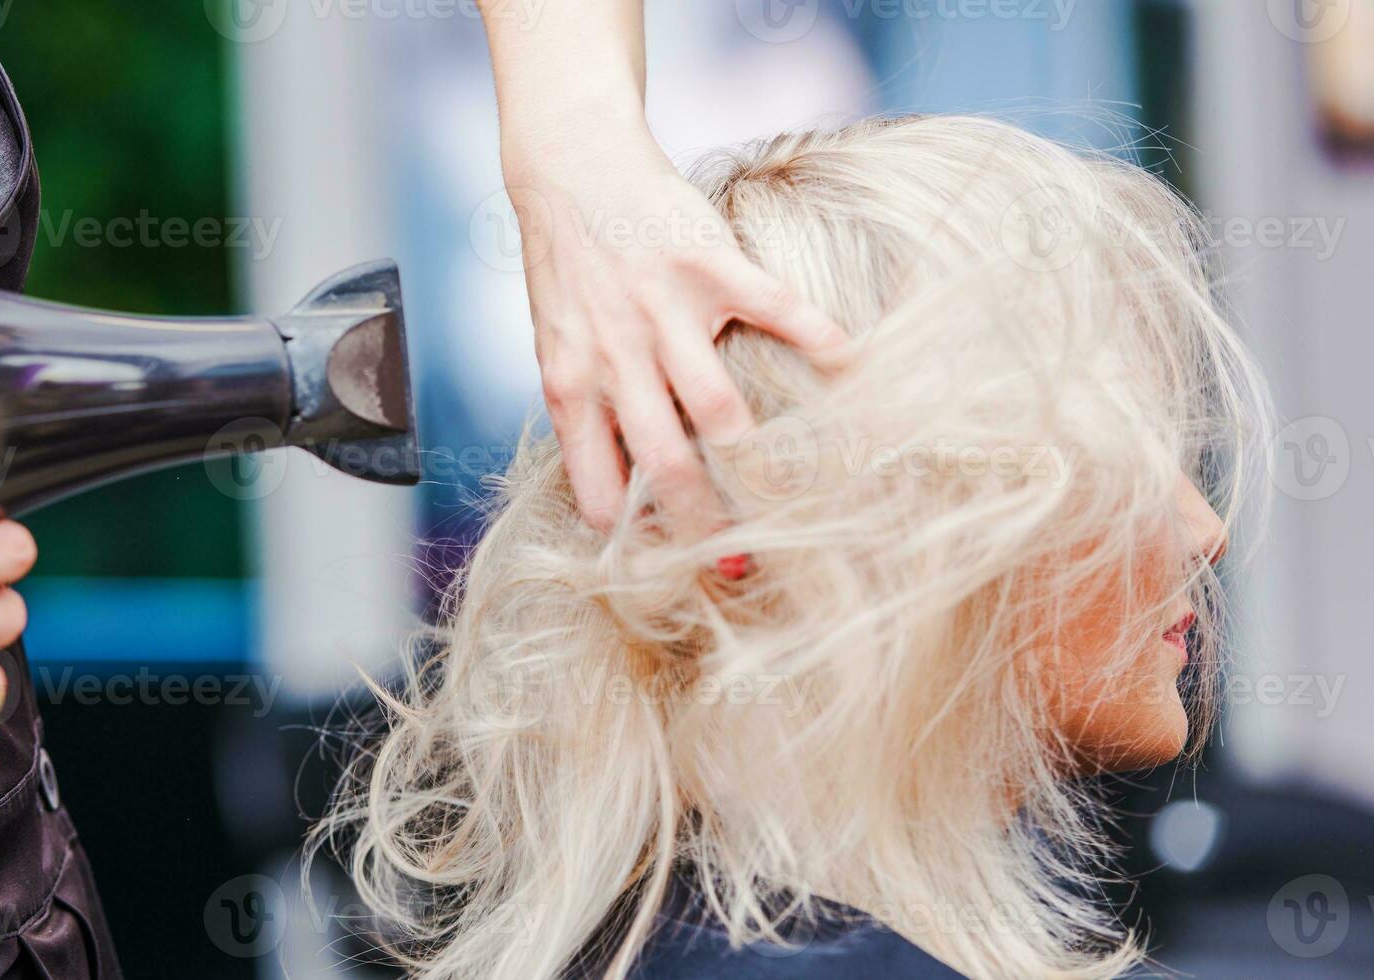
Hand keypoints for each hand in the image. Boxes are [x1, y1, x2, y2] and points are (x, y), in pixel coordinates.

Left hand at [509, 132, 846, 532]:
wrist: (568, 169)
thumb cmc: (565, 269)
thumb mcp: (555, 348)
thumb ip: (587, 410)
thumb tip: (618, 486)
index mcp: (573, 385)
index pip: (601, 485)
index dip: (635, 538)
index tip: (670, 569)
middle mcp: (617, 357)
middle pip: (666, 464)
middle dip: (706, 524)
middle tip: (742, 564)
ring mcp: (664, 311)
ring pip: (718, 409)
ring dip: (761, 461)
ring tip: (799, 495)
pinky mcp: (708, 264)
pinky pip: (775, 309)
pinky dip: (818, 338)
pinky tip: (850, 365)